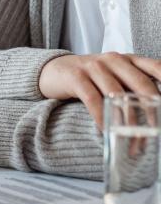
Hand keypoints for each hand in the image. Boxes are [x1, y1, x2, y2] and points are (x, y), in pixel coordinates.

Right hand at [38, 53, 160, 129]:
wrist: (53, 70)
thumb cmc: (91, 78)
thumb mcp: (116, 77)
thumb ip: (135, 87)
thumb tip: (156, 111)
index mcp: (129, 59)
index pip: (157, 68)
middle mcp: (114, 59)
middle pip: (142, 85)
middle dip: (153, 112)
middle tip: (156, 133)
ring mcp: (94, 66)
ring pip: (118, 95)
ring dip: (128, 123)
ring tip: (134, 143)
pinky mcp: (76, 76)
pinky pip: (93, 99)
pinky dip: (102, 118)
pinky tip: (106, 131)